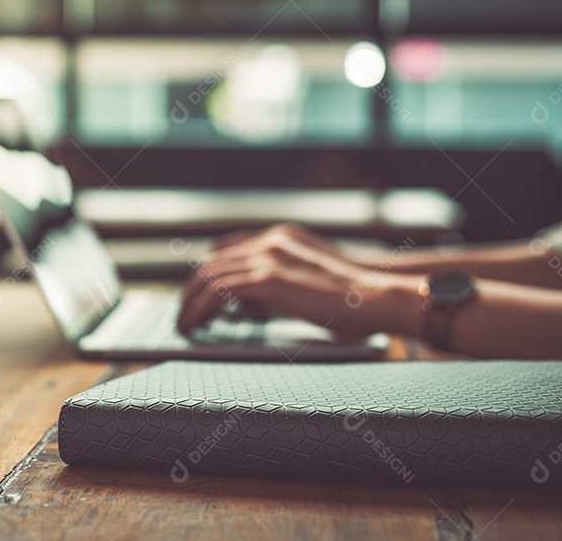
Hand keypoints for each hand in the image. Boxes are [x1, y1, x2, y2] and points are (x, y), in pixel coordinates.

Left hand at [177, 224, 415, 338]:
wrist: (378, 296)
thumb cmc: (353, 299)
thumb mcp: (310, 280)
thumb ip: (282, 282)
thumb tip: (252, 303)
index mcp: (281, 236)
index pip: (226, 248)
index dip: (206, 271)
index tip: (195, 293)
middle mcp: (271, 240)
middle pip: (212, 261)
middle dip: (191, 289)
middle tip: (183, 313)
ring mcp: (269, 256)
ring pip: (210, 275)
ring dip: (190, 302)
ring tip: (184, 323)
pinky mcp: (270, 279)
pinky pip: (219, 291)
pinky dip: (202, 308)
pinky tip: (197, 324)